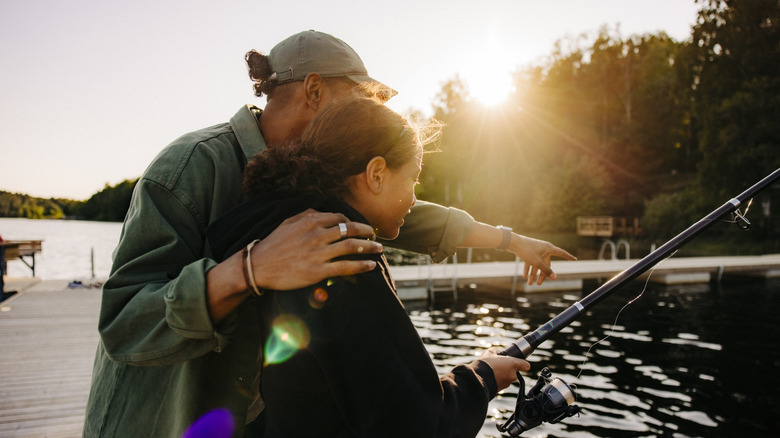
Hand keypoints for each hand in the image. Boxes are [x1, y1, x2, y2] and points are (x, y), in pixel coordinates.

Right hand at [250, 209, 381, 289]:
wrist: (258, 266)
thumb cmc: (272, 244)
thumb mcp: (288, 223)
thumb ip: (307, 215)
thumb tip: (322, 212)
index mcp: (310, 221)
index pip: (340, 218)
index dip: (353, 222)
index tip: (360, 227)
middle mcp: (317, 235)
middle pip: (350, 230)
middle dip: (366, 232)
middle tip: (374, 236)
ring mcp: (318, 253)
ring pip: (352, 247)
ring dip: (369, 247)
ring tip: (378, 249)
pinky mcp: (318, 271)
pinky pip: (346, 267)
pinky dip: (361, 265)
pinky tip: (371, 265)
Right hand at [477, 349, 529, 391]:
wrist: (478, 379)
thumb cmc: (485, 364)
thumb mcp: (489, 353)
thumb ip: (495, 352)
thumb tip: (496, 352)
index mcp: (513, 364)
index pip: (526, 365)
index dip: (523, 364)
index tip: (519, 364)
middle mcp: (513, 375)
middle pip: (514, 372)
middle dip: (507, 370)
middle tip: (498, 366)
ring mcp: (507, 383)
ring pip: (507, 378)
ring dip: (502, 376)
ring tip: (492, 372)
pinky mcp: (501, 390)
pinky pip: (501, 384)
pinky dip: (497, 381)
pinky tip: (489, 377)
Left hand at [509, 235, 575, 285]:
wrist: (512, 242)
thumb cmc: (526, 250)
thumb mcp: (537, 262)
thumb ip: (546, 271)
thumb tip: (555, 278)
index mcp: (548, 248)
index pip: (561, 253)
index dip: (568, 257)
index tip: (575, 259)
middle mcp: (543, 248)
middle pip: (546, 264)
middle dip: (542, 274)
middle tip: (538, 284)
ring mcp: (535, 250)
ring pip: (537, 264)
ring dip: (533, 274)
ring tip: (530, 283)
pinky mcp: (528, 251)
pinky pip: (530, 262)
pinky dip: (528, 268)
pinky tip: (524, 276)